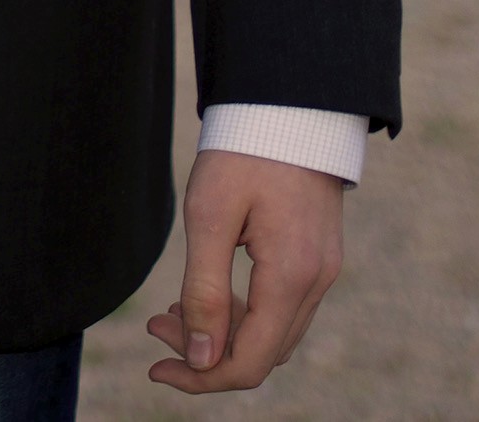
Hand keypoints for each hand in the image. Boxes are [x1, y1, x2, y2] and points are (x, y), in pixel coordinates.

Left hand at [143, 150, 342, 394]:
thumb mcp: (210, 216)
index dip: (200, 377)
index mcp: (291, 276)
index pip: (248, 363)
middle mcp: (317, 281)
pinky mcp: (318, 255)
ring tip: (173, 309)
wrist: (291, 101)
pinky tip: (209, 289)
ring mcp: (323, 269)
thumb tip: (199, 360)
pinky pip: (283, 307)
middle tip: (156, 326)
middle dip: (205, 355)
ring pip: (273, 334)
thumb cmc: (245, 150)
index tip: (155, 366)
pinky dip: (244, 312)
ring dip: (223, 334)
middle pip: (262, 355)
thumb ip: (204, 292)